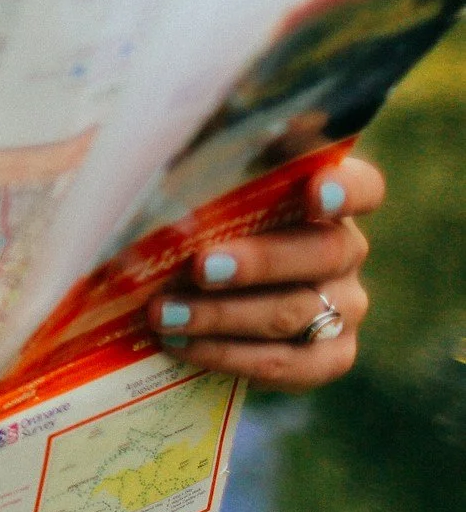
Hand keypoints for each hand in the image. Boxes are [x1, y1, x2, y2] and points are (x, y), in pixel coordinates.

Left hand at [146, 156, 379, 390]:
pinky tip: (181, 344)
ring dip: (223, 315)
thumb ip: (187, 164)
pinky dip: (228, 355)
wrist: (187, 296)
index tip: (315, 192)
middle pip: (324, 252)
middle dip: (259, 261)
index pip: (361, 186)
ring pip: (297, 311)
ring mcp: (345, 305)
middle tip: (199, 267)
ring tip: (163, 314)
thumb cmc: (181, 219)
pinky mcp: (329, 356)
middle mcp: (343, 248)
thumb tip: (150, 147)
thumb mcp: (182, 182)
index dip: (346, 189)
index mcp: (321, 193)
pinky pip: (288, 363)